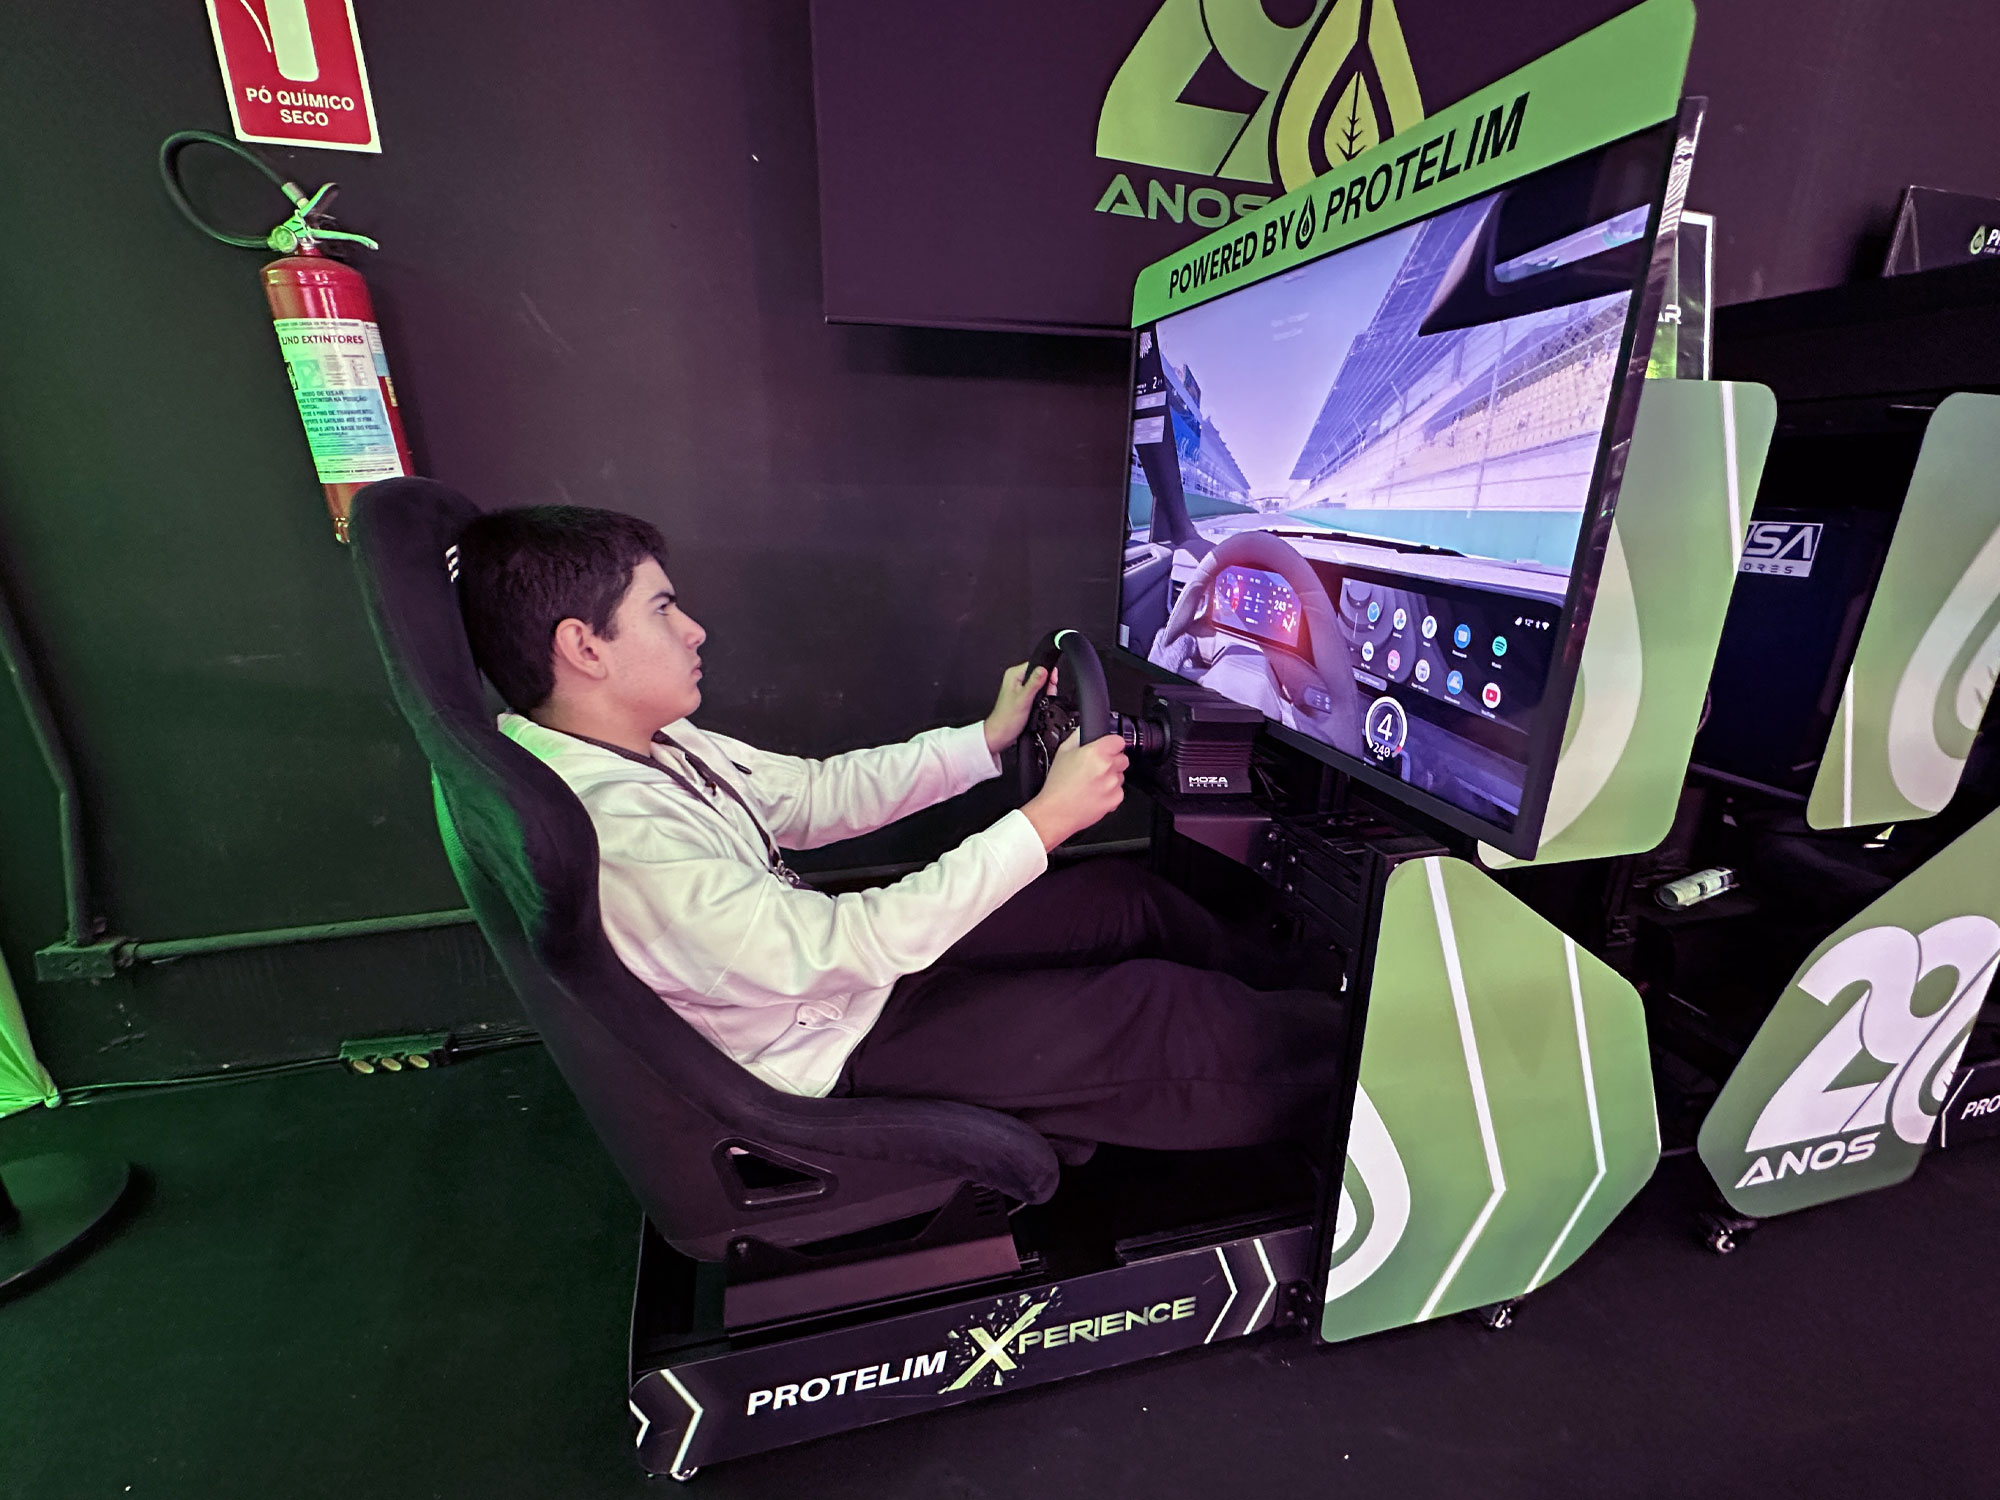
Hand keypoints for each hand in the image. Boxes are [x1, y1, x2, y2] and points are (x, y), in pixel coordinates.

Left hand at [984, 662, 1048, 756]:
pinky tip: (1039, 706)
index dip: (1046, 672)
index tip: (1050, 682)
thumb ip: (1034, 683)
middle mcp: (1017, 679)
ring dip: (1045, 693)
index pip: (1036, 664)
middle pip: (1041, 674)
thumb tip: (1044, 669)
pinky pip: (1039, 693)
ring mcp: (1021, 688)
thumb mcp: (1023, 699)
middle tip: (1043, 696)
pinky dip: (1042, 699)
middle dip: (1047, 685)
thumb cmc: (1006, 718)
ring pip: (1041, 685)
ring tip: (1039, 703)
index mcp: (1014, 674)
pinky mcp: (1025, 697)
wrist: (1002, 734)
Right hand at [1022, 730, 1127, 850]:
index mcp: (1096, 752)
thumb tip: (1085, 730)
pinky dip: (1110, 792)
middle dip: (1112, 761)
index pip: (1119, 740)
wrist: (1056, 812)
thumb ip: (1077, 737)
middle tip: (1096, 768)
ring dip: (1111, 777)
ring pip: (1121, 775)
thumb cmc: (1057, 785)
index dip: (1112, 744)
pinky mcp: (1115, 799)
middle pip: (1122, 758)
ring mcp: (1113, 784)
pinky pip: (1119, 791)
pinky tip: (1095, 793)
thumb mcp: (1062, 752)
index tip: (1108, 748)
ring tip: (1093, 783)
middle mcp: (1107, 767)